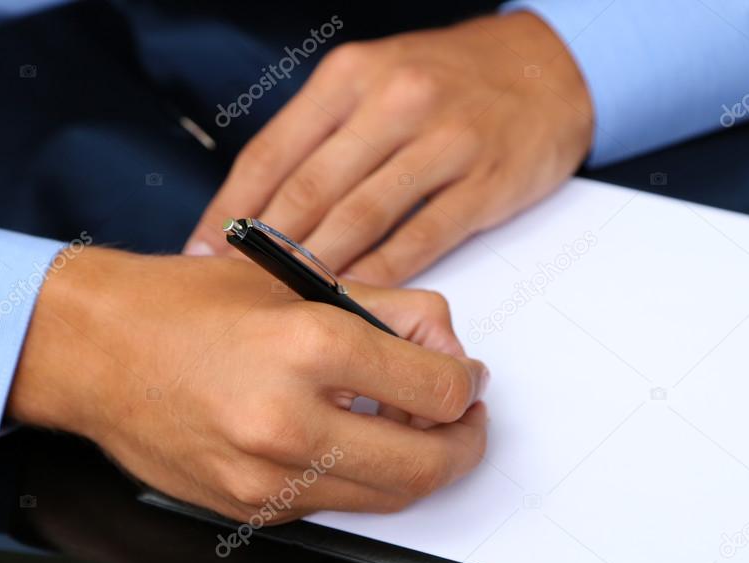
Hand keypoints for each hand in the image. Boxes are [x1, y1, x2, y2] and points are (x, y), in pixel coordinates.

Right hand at [8, 247, 488, 521]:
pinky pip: (338, 504)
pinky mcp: (251, 508)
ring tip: (412, 426)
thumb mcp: (301, 281)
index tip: (466, 376)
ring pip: (390, 496)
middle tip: (464, 419)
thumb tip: (447, 346)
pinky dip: (364, 476)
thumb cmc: (189, 306)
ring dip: (420, 464)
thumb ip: (392, 311)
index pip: (438, 390)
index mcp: (309, 346)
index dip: (467, 384)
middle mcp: (289, 421)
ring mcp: (267, 476)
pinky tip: (355, 439)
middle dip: (465, 442)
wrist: (95, 353)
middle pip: (428, 464)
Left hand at [185, 10, 592, 284]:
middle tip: (234, 293)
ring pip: (362, 217)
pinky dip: (382, 274)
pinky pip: (421, 238)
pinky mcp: (484, 184)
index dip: (230, 210)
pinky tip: (355, 301)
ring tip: (284, 305)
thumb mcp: (377, 77)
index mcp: (352, 77)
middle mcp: (393, 103)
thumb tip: (260, 205)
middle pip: (310, 189)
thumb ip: (323, 133)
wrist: (546, 71)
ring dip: (317, 267)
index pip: (273, 151)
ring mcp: (443, 143)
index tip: (202, 253)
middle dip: (265, 249)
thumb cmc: (451, 82)